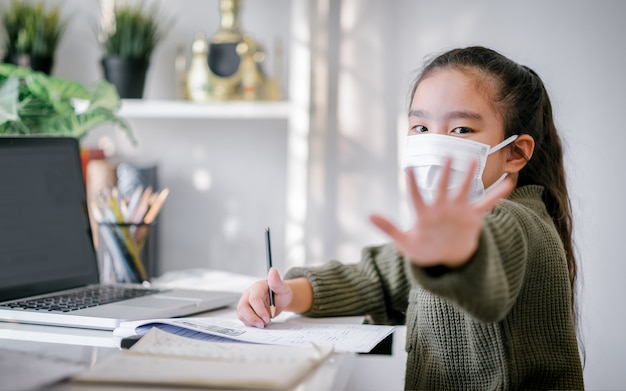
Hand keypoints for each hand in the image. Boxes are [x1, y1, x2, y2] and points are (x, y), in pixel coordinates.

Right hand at [237, 267, 292, 327]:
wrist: (279, 300)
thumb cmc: (281, 293)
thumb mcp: (283, 288)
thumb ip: (277, 281)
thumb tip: (273, 270)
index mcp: (257, 287)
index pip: (254, 298)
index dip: (260, 310)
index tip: (267, 318)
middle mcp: (248, 294)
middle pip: (243, 307)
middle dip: (253, 318)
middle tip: (263, 324)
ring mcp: (245, 302)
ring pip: (241, 314)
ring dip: (252, 322)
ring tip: (264, 323)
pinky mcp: (245, 310)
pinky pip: (243, 319)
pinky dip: (251, 324)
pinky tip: (260, 322)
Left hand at [369, 158, 513, 267]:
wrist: (446, 256)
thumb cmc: (424, 249)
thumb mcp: (405, 243)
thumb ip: (390, 229)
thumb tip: (369, 216)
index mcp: (424, 213)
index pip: (416, 196)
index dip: (412, 184)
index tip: (407, 169)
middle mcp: (441, 207)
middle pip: (442, 187)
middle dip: (444, 173)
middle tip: (447, 155)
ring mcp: (457, 211)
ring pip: (464, 190)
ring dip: (469, 176)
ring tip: (475, 159)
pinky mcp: (472, 217)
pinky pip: (486, 204)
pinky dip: (497, 195)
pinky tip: (507, 184)